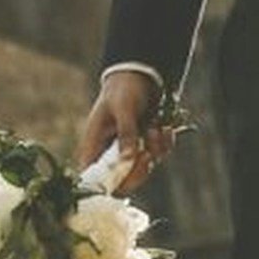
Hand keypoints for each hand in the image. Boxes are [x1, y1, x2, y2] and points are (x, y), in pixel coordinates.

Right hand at [78, 71, 175, 195]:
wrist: (141, 74)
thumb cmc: (123, 89)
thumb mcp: (123, 109)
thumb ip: (126, 134)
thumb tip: (127, 160)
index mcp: (94, 147)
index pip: (94, 180)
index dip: (110, 184)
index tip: (128, 170)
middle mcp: (109, 154)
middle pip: (123, 182)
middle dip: (140, 170)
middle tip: (148, 155)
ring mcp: (129, 150)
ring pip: (144, 168)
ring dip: (154, 150)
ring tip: (154, 127)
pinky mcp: (146, 144)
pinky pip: (159, 155)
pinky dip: (165, 143)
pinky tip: (164, 127)